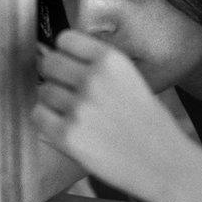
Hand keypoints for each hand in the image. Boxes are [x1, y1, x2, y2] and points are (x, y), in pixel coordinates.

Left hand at [34, 31, 191, 199]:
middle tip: (68, 91)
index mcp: (112, 60)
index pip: (66, 39)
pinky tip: (68, 128)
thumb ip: (97, 66)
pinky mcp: (68, 135)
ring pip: (43, 91)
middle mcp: (94, 79)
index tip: (68, 63)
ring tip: (76, 115)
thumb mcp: (130, 78)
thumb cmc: (147, 122)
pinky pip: (38, 116)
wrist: (162, 161)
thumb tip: (56, 57)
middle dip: (55, 76)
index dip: (64, 52)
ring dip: (53, 102)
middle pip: (49, 63)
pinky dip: (48, 122)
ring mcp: (79, 107)